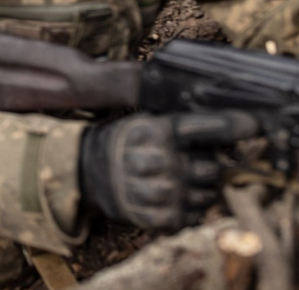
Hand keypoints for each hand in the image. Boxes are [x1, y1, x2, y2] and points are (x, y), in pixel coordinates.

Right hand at [79, 111, 258, 229]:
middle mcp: (156, 161)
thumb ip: (184, 126)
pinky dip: (190, 209)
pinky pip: (193, 216)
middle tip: (191, 163)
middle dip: (209, 166)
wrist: (87, 172)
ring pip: (207, 195)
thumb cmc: (125, 144)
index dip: (232, 125)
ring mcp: (155, 192)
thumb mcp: (146, 123)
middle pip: (212, 168)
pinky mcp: (155, 217)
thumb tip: (236, 127)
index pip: (203, 128)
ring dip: (201, 190)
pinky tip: (174, 198)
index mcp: (153, 131)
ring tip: (179, 181)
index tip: (252, 124)